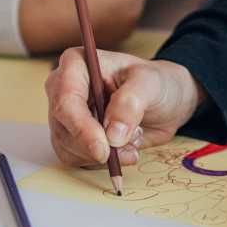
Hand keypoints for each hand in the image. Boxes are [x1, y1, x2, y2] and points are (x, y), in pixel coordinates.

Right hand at [45, 48, 203, 166]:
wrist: (164, 102)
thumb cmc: (155, 83)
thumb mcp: (150, 84)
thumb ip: (131, 103)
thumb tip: (112, 134)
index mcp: (76, 64)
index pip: (66, 99)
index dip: (81, 127)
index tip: (104, 148)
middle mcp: (63, 89)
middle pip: (63, 128)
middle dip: (95, 146)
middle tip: (127, 150)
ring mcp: (65, 115)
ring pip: (68, 148)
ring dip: (103, 155)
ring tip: (132, 140)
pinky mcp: (71, 137)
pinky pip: (76, 159)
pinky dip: (101, 162)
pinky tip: (123, 149)